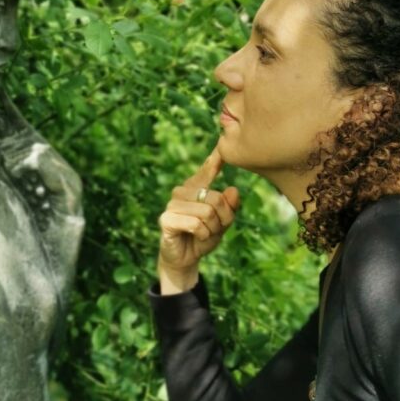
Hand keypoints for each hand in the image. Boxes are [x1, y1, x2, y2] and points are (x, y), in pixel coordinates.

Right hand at [157, 142, 240, 287]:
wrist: (185, 259)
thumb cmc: (203, 236)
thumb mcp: (222, 222)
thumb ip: (229, 207)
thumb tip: (233, 190)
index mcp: (195, 188)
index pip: (207, 169)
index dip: (215, 157)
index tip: (221, 141)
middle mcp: (182, 191)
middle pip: (216, 198)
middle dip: (223, 219)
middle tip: (215, 229)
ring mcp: (172, 204)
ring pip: (207, 212)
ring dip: (212, 229)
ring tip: (204, 234)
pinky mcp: (166, 219)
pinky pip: (196, 224)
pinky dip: (203, 235)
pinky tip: (196, 238)